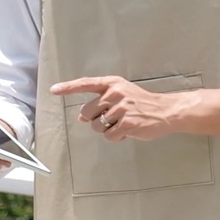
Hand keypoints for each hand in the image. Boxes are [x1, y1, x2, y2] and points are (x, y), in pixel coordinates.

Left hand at [50, 75, 183, 141]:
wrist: (165, 111)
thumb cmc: (141, 103)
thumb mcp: (122, 93)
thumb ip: (102, 100)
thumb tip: (82, 116)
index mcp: (113, 83)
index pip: (86, 84)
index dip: (68, 87)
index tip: (54, 90)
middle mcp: (115, 93)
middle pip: (88, 112)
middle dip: (96, 119)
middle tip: (113, 118)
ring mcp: (121, 109)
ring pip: (97, 126)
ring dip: (107, 129)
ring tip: (123, 122)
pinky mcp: (127, 124)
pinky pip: (109, 136)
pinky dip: (116, 137)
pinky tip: (128, 130)